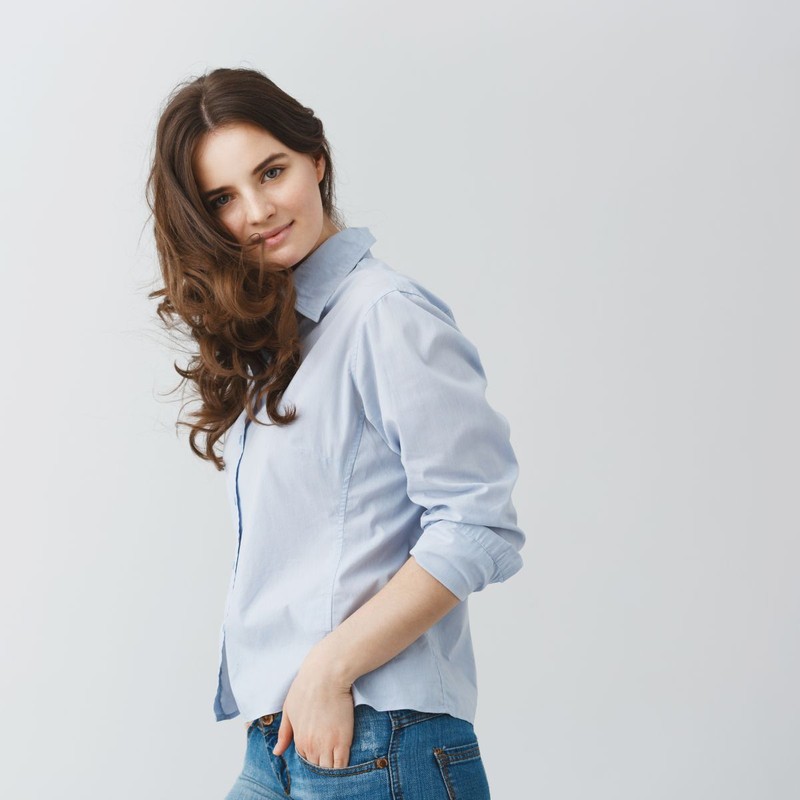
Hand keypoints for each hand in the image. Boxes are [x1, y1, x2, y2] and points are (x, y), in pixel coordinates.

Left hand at [271, 644, 354, 768]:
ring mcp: (327, 745)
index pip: (306, 758)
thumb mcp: (289, 709)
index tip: (320, 749)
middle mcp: (311, 746)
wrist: (325, 676)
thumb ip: (284, 733)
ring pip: (329, 769)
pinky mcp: (343, 741)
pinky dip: (343, 767)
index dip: (313, 755)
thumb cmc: (305, 687)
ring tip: (337, 759)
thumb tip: (277, 752)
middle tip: (329, 755)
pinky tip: (345, 763)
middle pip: (317, 766)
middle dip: (323, 764)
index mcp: (299, 739)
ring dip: (332, 768)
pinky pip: (342, 764)